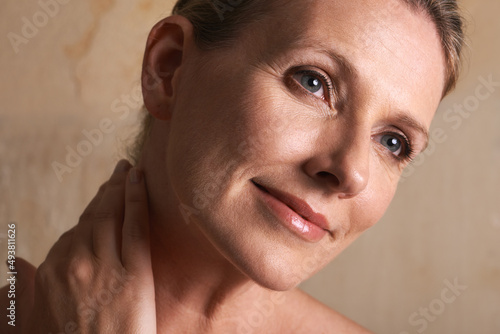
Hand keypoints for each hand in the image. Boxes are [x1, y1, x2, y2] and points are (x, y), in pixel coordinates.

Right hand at [25, 160, 155, 333]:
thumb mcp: (30, 324)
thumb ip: (20, 293)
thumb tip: (15, 265)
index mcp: (50, 274)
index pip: (75, 232)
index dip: (91, 211)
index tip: (101, 197)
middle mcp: (74, 264)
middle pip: (93, 217)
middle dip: (106, 192)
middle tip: (119, 172)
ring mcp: (104, 266)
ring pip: (112, 214)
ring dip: (121, 187)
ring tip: (130, 171)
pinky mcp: (134, 272)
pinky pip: (134, 225)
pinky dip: (136, 197)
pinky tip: (139, 179)